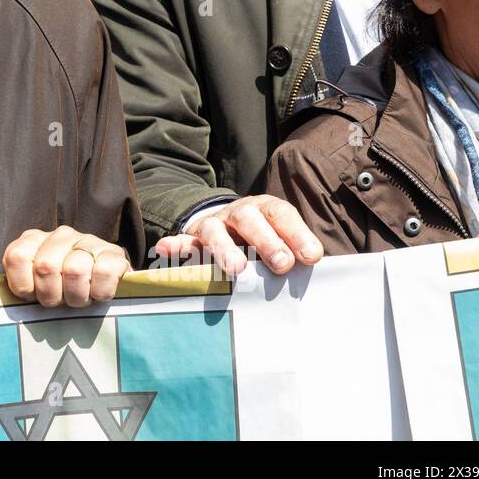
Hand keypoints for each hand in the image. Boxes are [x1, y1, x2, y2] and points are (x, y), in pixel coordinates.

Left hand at [0, 226, 131, 307]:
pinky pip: (103, 273)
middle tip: (59, 302)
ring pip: (75, 271)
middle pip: (46, 267)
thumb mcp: (23, 289)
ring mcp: (88, 241)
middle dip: (51, 296)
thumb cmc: (56, 293)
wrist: (102, 291)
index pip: (16, 257)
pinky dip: (100, 293)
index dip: (23, 286)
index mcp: (32, 240)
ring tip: (79, 299)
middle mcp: (59, 235)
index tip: (31, 297)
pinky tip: (98, 294)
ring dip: (77, 297)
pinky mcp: (114, 253)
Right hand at [154, 194, 323, 275]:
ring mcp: (213, 225)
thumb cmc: (263, 241)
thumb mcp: (282, 240)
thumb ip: (296, 252)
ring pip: (216, 231)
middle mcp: (239, 213)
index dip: (297, 233)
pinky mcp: (192, 240)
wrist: (227, 226)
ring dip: (225, 249)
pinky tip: (164, 250)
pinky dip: (174, 246)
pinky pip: (182, 243)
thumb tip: (314, 263)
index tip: (311, 257)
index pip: (281, 214)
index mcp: (265, 209)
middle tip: (282, 264)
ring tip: (236, 269)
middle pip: (249, 219)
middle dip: (266, 241)